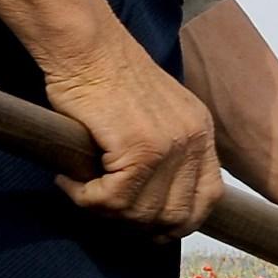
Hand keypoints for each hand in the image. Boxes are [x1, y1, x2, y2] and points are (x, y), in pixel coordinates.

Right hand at [42, 37, 221, 231]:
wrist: (86, 47)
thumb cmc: (105, 77)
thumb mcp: (153, 113)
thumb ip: (164, 151)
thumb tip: (153, 205)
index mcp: (200, 132)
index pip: (208, 198)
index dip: (180, 222)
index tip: (153, 230)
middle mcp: (192, 139)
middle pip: (175, 214)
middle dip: (138, 224)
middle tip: (105, 210)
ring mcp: (168, 144)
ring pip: (141, 211)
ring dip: (105, 210)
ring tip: (82, 191)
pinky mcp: (138, 147)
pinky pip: (112, 198)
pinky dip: (85, 197)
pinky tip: (69, 181)